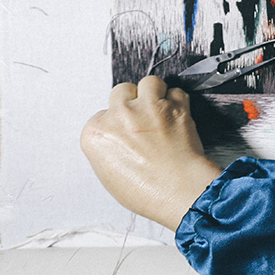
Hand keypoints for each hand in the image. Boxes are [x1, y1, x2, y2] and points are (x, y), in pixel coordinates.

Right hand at [80, 76, 222, 230]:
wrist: (178, 191)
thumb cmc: (147, 192)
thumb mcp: (109, 174)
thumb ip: (109, 147)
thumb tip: (120, 138)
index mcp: (95, 133)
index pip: (101, 115)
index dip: (116, 122)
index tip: (125, 131)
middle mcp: (119, 115)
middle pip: (121, 92)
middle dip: (131, 101)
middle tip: (142, 117)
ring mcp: (147, 108)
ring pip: (149, 82)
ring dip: (155, 93)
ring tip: (159, 109)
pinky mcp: (174, 106)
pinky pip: (176, 91)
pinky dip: (178, 101)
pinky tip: (176, 115)